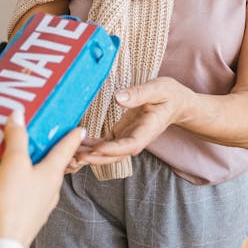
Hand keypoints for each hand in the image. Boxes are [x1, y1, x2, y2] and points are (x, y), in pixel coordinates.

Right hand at [0, 114, 84, 247]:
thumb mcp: (14, 163)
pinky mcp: (28, 214)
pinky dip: (23, 180)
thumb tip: (19, 115)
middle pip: (54, 163)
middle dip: (49, 149)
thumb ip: (17, 137)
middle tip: (42, 135)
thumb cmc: (12, 204)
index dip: (73, 136)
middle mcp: (51, 189)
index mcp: (52, 174)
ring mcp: (41, 203)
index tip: (80, 127)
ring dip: (34, 165)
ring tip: (19, 154)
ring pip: (41, 178)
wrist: (4, 242)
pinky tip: (8, 180)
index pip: (66, 149)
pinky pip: (29, 191)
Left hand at [73, 77, 191, 165]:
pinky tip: (76, 143)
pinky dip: (91, 146)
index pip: (130, 145)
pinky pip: (105, 144)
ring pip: (108, 153)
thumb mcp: (159, 89)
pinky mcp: (122, 134)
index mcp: (148, 130)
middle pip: (116, 155)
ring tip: (70, 153)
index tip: (97, 149)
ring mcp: (128, 138)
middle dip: (96, 158)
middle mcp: (137, 139)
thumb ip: (140, 94)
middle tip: (76, 157)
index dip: (113, 149)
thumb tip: (120, 97)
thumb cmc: (170, 95)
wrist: (176, 103)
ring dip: (90, 155)